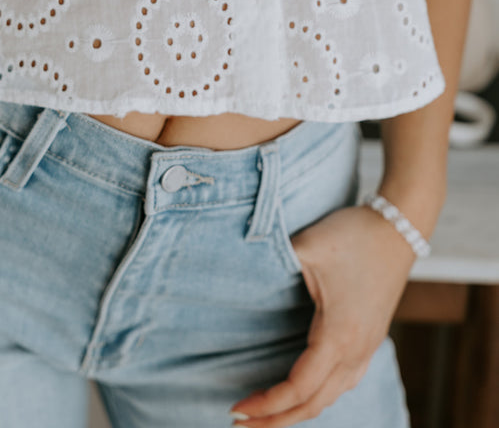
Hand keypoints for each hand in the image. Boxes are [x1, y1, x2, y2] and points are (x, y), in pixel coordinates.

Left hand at [229, 204, 415, 425]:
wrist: (398, 227)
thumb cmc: (354, 236)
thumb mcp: (308, 245)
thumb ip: (273, 260)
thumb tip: (241, 271)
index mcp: (338, 336)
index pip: (298, 389)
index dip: (266, 405)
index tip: (235, 408)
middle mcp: (355, 352)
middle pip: (313, 406)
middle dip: (275, 420)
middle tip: (239, 423)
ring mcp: (366, 349)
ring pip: (329, 398)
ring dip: (295, 412)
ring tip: (263, 414)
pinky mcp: (369, 340)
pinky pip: (341, 384)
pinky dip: (315, 398)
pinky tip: (299, 394)